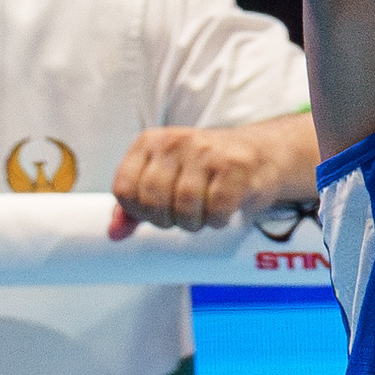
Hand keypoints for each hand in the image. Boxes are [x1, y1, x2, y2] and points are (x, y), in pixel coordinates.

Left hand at [109, 117, 316, 239]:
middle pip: (152, 199)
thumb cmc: (205, 170)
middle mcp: (175, 141)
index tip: (156, 212)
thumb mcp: (165, 178)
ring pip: (184, 206)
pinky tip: (222, 212)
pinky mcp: (235, 166)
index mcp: (150, 141)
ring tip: (202, 215)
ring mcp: (206, 151)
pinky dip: (217, 220)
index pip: (124, 188)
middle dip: (165, 220)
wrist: (260, 155)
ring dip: (193, 222)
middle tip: (181, 218)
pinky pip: (216, 209)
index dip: (137, 212)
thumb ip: (136, 203)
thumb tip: (114, 233)